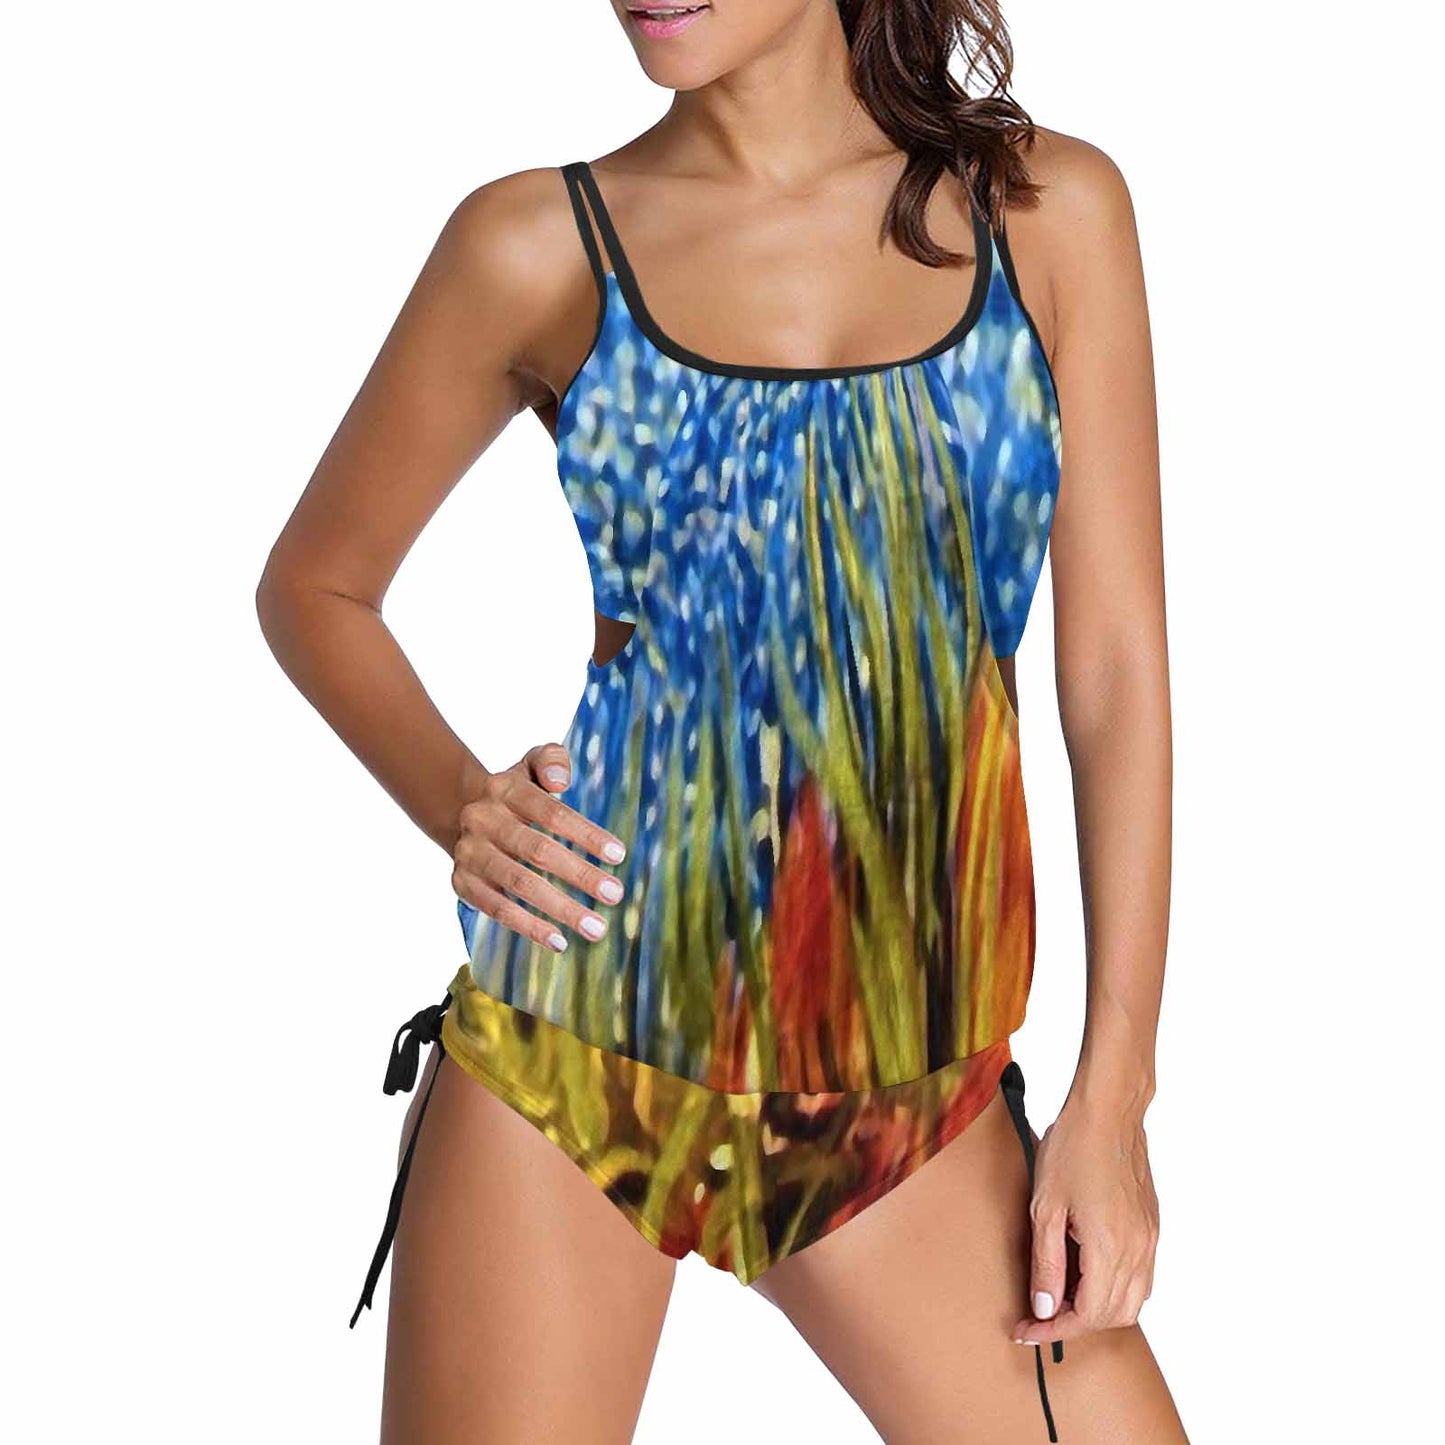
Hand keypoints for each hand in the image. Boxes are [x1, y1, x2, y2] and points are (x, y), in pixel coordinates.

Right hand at [451, 741, 627, 952]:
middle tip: (615, 895)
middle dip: (579, 874)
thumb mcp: (531, 765)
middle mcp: (482, 820)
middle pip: (536, 850)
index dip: (584, 833)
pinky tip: (559, 940)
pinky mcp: (462, 883)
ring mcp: (469, 853)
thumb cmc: (517, 793)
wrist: (462, 814)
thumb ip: (551, 760)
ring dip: (559, 908)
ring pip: (517, 883)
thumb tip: (561, 781)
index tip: (618, 855)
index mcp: (504, 789)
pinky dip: (527, 926)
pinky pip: (495, 908)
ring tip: (596, 928)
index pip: (550, 811)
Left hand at [1013, 1093, 1159, 1345]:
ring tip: (1058, 1292)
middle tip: (1038, 1312)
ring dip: (1096, 1308)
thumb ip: (1047, 1264)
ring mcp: (1150, 1239)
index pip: (1088, 1315)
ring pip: (1132, 1301)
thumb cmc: (1072, 1148)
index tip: (1025, 1331)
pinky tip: (1083, 1269)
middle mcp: (1139, 1250)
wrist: (1108, 1110)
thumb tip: (1045, 1309)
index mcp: (1111, 1248)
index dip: (1053, 1330)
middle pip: (1113, 1316)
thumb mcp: (1045, 1207)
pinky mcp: (1152, 1227)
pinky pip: (1140, 1276)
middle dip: (1075, 1323)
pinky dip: (1113, 1287)